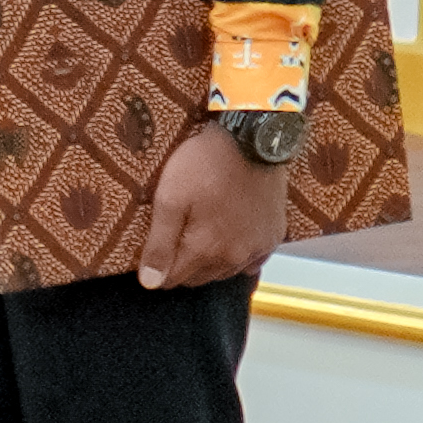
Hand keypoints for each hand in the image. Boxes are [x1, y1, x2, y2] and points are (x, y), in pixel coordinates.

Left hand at [139, 125, 289, 290]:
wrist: (252, 139)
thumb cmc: (205, 163)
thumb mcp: (169, 198)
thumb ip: (159, 244)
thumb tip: (149, 283)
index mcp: (205, 250)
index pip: (173, 280)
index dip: (157, 270)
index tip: (152, 251)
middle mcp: (234, 257)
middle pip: (199, 278)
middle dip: (182, 266)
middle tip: (174, 237)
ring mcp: (257, 248)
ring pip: (225, 272)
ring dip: (209, 262)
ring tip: (200, 234)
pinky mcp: (273, 236)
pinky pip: (252, 261)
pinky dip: (239, 257)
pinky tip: (230, 238)